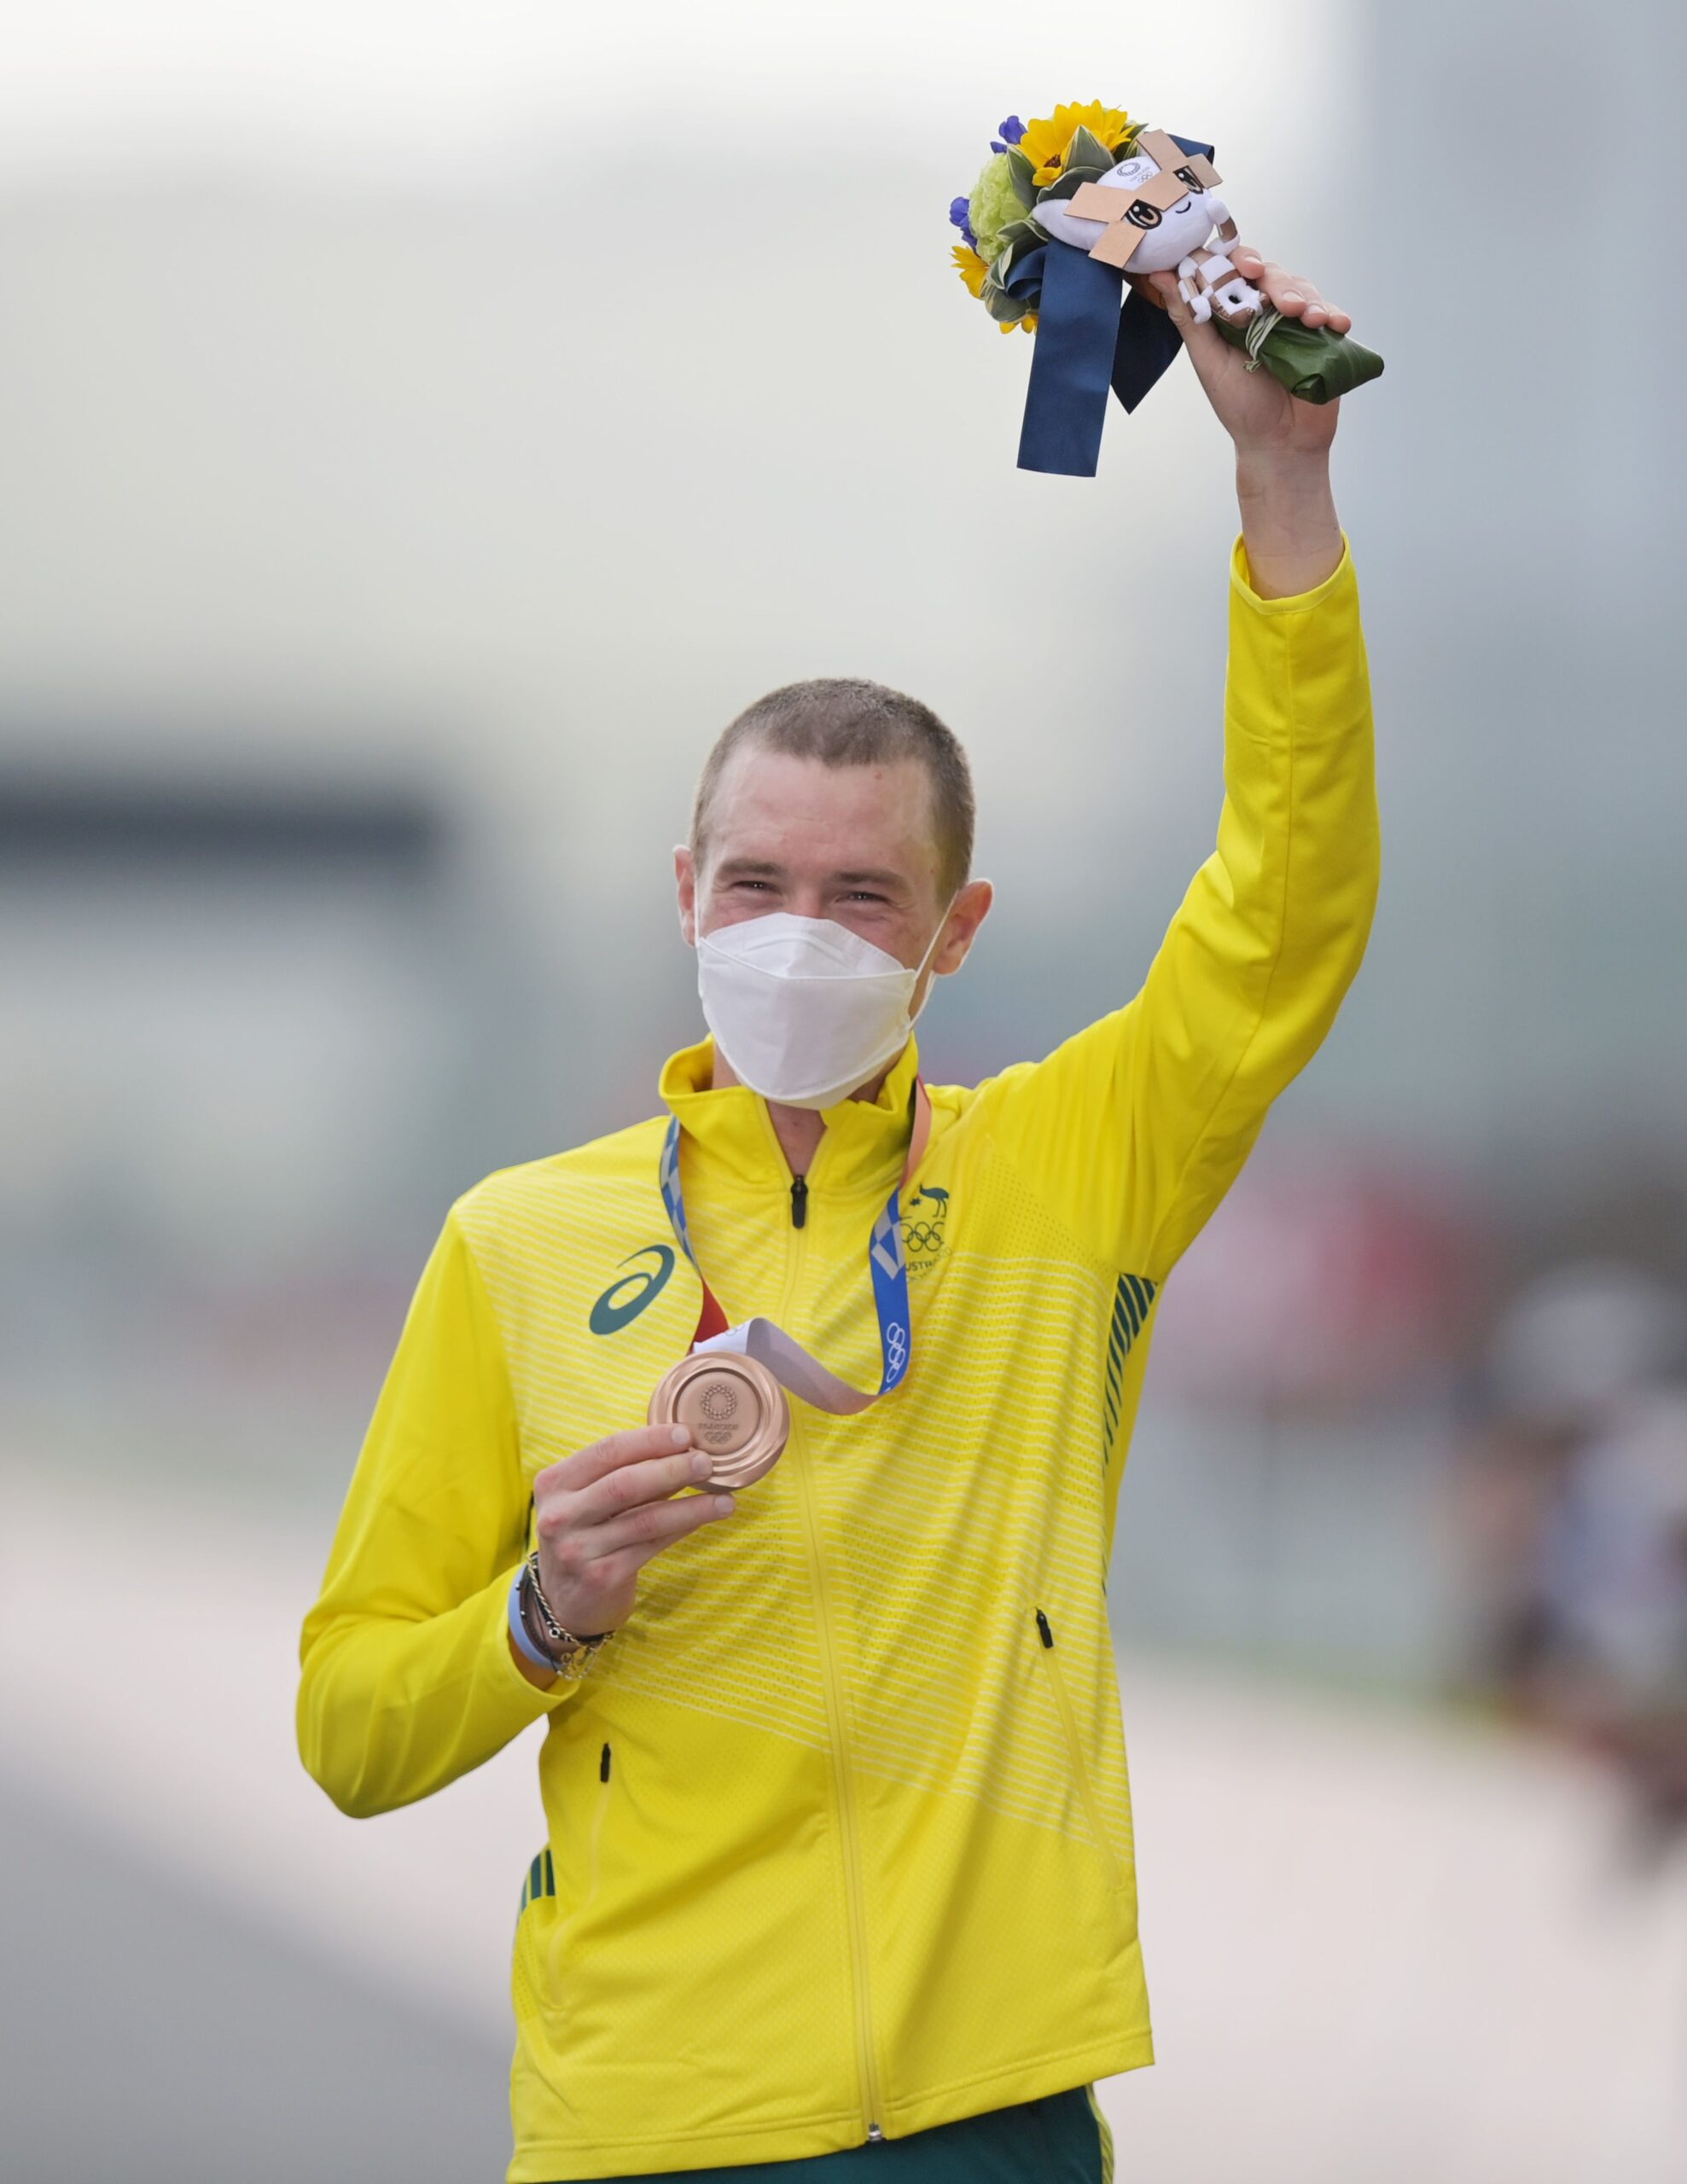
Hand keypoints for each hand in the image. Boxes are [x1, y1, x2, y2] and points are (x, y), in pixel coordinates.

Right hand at [526, 1425, 734, 1661]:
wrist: (563, 1602)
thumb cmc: (585, 1535)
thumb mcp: (587, 1500)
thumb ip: (622, 1473)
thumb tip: (683, 1446)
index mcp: (554, 1483)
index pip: (607, 1451)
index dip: (650, 1440)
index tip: (686, 1434)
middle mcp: (559, 1515)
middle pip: (625, 1483)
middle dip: (672, 1469)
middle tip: (706, 1462)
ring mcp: (578, 1549)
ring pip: (645, 1518)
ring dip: (690, 1505)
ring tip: (723, 1497)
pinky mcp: (601, 1576)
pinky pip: (652, 1545)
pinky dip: (683, 1527)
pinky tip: (707, 1518)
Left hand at [1145, 249, 1348, 460]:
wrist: (1281, 444)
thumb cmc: (1240, 407)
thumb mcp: (1209, 362)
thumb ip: (1188, 319)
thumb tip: (1160, 276)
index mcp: (1231, 312)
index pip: (1230, 269)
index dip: (1233, 258)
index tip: (1237, 266)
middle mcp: (1262, 310)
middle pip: (1268, 273)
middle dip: (1273, 281)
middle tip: (1277, 301)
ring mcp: (1293, 320)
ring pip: (1300, 287)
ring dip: (1304, 296)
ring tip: (1305, 317)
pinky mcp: (1321, 333)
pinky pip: (1329, 311)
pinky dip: (1332, 313)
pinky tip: (1334, 323)